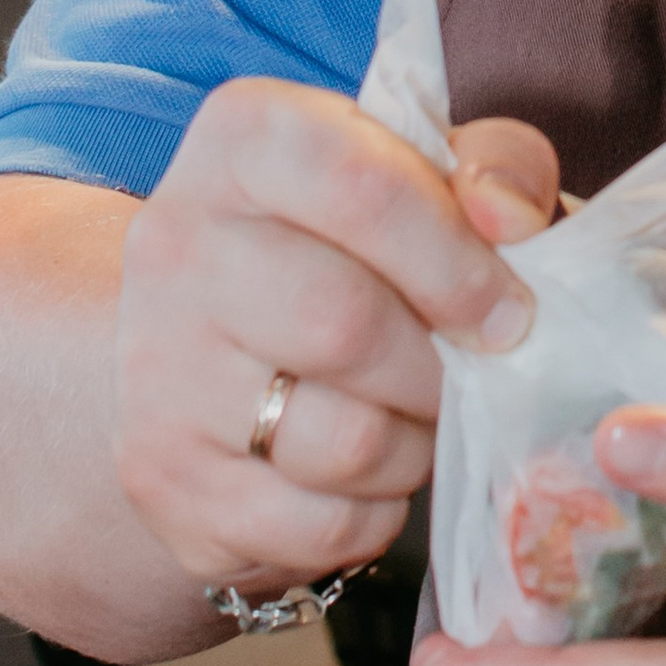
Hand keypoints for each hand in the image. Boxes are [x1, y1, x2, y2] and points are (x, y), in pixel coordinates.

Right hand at [114, 73, 559, 602]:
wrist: (218, 350)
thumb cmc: (361, 251)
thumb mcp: (433, 179)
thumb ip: (497, 169)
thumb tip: (510, 217)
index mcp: (245, 138)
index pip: (359, 186)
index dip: (456, 259)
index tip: (509, 308)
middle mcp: (172, 241)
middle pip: (345, 326)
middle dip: (440, 369)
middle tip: (466, 374)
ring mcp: (155, 369)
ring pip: (343, 441)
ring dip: (415, 446)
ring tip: (411, 417)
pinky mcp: (164, 481)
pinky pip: (321, 527)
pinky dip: (374, 514)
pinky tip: (363, 474)